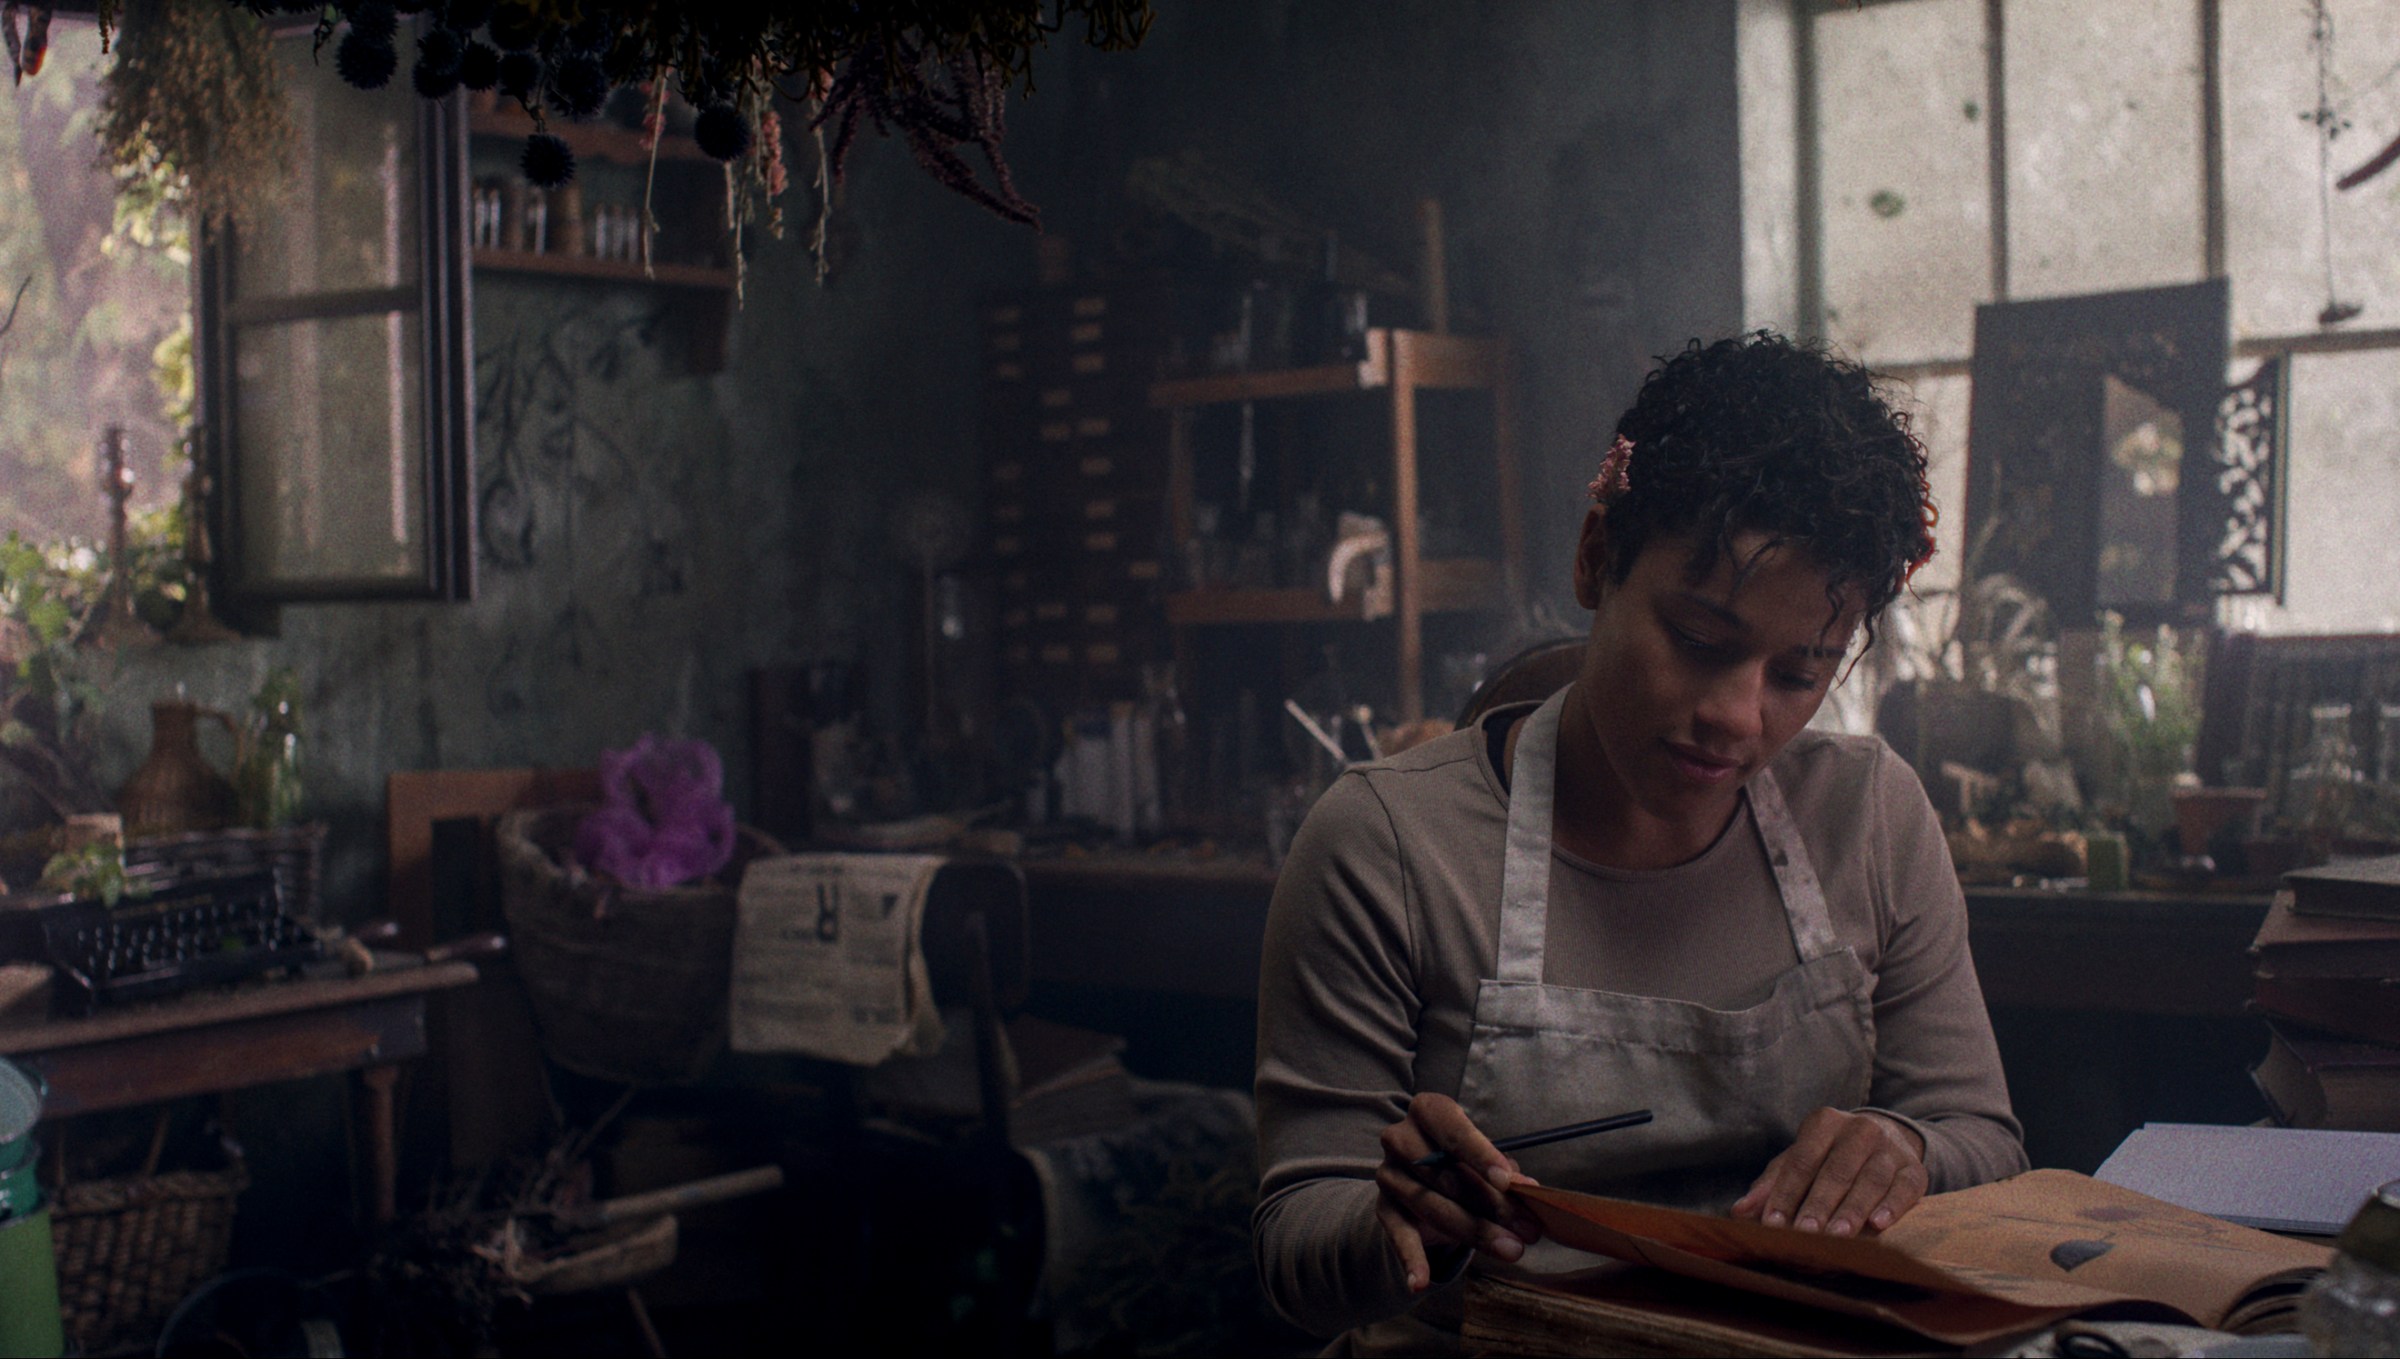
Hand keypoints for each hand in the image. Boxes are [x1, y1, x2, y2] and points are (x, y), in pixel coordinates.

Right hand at [1374, 1093, 1546, 1291]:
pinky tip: (1419, 1283)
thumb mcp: (1486, 1162)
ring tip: (1511, 1250)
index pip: (1453, 1128)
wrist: (1424, 1183)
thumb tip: (1529, 1190)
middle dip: (1492, 1205)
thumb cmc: (1464, 1163)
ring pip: (1430, 1205)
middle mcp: (1400, 1137)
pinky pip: (1398, 1235)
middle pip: (1446, 1174)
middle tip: (1528, 1230)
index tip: (1506, 1182)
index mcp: (1428, 1111)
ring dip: (1473, 1232)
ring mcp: (1388, 1173)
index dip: (1480, 1154)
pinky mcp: (1382, 1208)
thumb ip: (1505, 1173)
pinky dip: (1411, 1260)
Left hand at [1729, 1107, 1927, 1236]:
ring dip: (1853, 1209)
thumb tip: (1740, 1211)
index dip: (1786, 1193)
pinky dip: (1893, 1205)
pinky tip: (1879, 1224)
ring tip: (1838, 1235)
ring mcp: (1890, 1148)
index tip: (1774, 1224)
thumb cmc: (1830, 1156)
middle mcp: (1859, 1129)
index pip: (1801, 1161)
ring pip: (1870, 1179)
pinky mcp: (1914, 1168)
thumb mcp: (1800, 1161)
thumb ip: (1771, 1185)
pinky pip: (1906, 1187)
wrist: (1887, 1139)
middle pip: (1835, 1171)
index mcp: (1824, 1123)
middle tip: (1806, 1233)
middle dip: (1819, 1204)